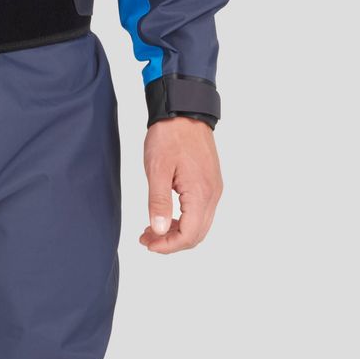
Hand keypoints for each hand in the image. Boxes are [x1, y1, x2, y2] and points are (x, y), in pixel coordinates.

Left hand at [139, 117, 220, 253]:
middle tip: (146, 239)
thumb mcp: (157, 169)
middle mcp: (212, 194)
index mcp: (200, 193)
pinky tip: (165, 216)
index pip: (189, 235)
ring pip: (200, 225)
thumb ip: (158, 202)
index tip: (148, 244)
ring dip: (177, 232)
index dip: (168, 245)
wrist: (184, 112)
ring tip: (151, 230)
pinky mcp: (210, 184)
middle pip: (197, 234)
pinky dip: (183, 221)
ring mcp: (213, 189)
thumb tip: (158, 231)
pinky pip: (200, 212)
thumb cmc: (169, 136)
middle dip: (171, 242)